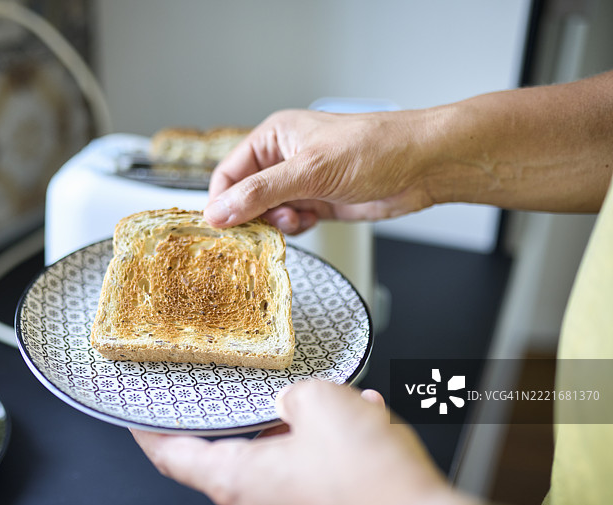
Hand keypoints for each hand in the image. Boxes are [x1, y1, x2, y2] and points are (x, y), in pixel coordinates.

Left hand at [131, 380, 477, 504]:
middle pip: (236, 450)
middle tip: (270, 388)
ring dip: (309, 425)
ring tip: (343, 402)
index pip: (172, 456)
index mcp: (238, 482)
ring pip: (285, 457)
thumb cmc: (371, 486)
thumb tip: (292, 403)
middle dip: (258, 413)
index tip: (138, 413)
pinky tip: (364, 422)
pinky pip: (315, 474)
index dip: (150, 431)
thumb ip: (293, 395)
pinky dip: (333, 446)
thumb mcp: (322, 406)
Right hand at [204, 109, 439, 233]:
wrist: (424, 167)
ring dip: (279, 223)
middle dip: (254, 215)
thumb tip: (219, 212)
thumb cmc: (375, 148)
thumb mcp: (309, 171)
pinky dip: (297, 228)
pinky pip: (293, 222)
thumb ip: (260, 193)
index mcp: (275, 137)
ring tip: (299, 218)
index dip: (222, 200)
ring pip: (269, 214)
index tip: (221, 226)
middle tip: (267, 226)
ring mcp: (303, 183)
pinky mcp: (320, 203)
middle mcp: (285, 159)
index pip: (229, 173)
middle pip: (246, 197)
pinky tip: (313, 221)